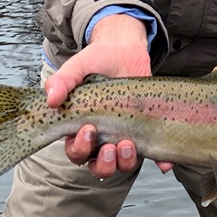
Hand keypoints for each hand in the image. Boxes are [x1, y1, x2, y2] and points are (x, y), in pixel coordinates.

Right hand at [44, 14, 172, 175]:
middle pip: (98, 166)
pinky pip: (153, 152)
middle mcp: (102, 137)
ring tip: (128, 144)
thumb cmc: (96, 61)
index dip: (80, 149)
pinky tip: (165, 164)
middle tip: (111, 147)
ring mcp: (124, 134)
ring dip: (125, 162)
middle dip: (104, 164)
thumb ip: (62, 81)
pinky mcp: (144, 130)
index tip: (88, 130)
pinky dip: (160, 162)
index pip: (76, 152)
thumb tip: (51, 99)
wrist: (124, 49)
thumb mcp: (77, 68)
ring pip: (122, 164)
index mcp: (81, 128)